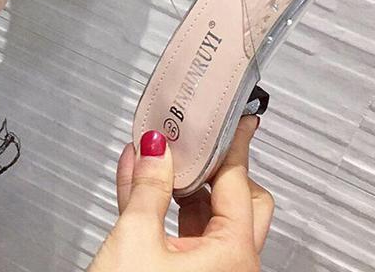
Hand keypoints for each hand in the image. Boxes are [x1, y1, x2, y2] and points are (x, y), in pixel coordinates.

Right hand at [89, 116, 272, 271]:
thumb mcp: (135, 240)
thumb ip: (147, 188)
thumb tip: (155, 150)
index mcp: (234, 255)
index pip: (238, 181)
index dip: (232, 143)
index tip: (238, 117)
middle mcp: (231, 266)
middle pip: (234, 198)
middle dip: (209, 164)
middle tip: (192, 134)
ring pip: (201, 215)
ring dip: (176, 182)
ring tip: (152, 149)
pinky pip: (177, 232)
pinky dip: (159, 204)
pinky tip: (137, 177)